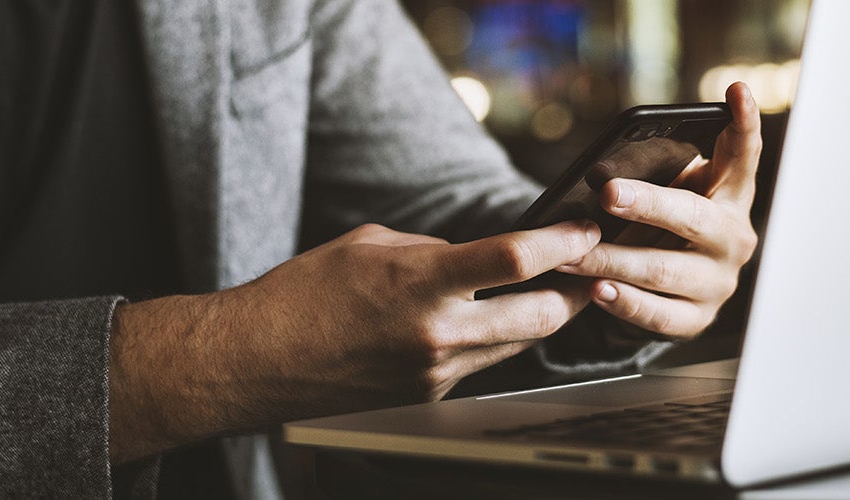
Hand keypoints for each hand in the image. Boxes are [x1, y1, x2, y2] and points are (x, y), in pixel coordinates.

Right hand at [108, 220, 599, 461]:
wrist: (258, 362)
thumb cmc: (304, 294)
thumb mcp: (370, 245)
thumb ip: (432, 249)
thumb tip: (474, 254)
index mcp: (420, 283)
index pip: (516, 259)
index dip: (563, 241)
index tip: (585, 226)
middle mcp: (437, 333)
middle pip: (541, 315)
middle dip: (576, 288)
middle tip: (591, 265)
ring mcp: (437, 371)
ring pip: (519, 344)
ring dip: (542, 316)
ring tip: (556, 289)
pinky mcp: (430, 395)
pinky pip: (482, 362)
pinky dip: (495, 339)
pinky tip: (492, 320)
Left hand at [557, 82, 762, 340]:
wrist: (669, 286)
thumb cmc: (662, 222)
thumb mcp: (665, 190)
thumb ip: (649, 174)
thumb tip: (600, 176)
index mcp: (730, 194)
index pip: (742, 154)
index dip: (743, 124)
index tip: (735, 91)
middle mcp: (733, 237)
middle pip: (693, 218)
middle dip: (648, 205)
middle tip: (608, 194)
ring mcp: (719, 282)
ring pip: (664, 271)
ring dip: (612, 261)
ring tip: (571, 253)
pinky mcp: (697, 319)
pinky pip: (660, 315)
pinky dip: (626, 304)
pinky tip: (598, 291)